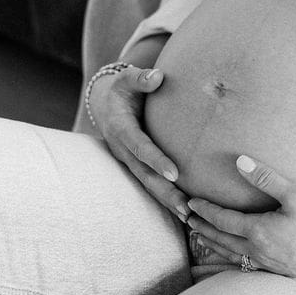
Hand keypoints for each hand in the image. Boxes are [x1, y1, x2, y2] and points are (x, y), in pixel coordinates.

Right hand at [88, 64, 189, 223]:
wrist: (105, 103)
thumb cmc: (123, 88)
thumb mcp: (126, 78)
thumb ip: (140, 78)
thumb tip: (157, 76)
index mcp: (121, 129)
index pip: (141, 147)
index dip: (156, 160)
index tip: (175, 173)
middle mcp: (123, 150)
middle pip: (146, 175)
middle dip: (165, 192)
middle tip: (186, 208)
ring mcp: (128, 161)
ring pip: (148, 184)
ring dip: (167, 201)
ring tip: (189, 218)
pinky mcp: (136, 165)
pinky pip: (151, 183)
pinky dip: (165, 197)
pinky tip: (185, 211)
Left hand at [186, 155, 295, 291]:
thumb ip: (266, 177)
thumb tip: (240, 161)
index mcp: (258, 231)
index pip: (223, 220)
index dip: (205, 210)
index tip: (191, 202)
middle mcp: (257, 250)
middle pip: (221, 239)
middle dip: (203, 228)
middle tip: (188, 219)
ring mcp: (267, 263)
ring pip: (230, 254)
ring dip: (212, 243)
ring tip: (201, 236)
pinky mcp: (277, 270)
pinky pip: (244, 263)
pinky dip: (229, 255)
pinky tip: (233, 253)